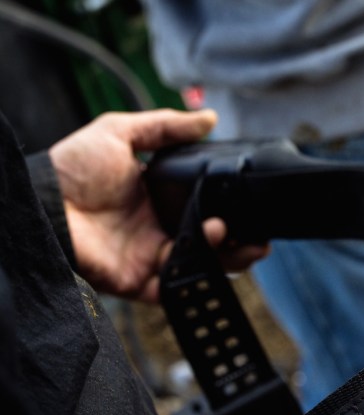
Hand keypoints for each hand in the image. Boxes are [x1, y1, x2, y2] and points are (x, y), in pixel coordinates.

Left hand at [49, 109, 265, 301]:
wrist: (43, 204)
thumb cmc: (71, 169)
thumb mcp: (119, 132)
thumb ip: (166, 127)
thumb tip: (210, 118)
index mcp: (157, 199)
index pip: (203, 208)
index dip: (229, 210)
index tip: (250, 204)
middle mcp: (158, 230)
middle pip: (209, 241)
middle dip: (239, 242)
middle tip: (259, 236)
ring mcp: (150, 257)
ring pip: (201, 265)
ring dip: (227, 257)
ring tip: (241, 241)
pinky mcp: (140, 281)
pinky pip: (178, 287)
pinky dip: (199, 278)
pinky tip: (215, 256)